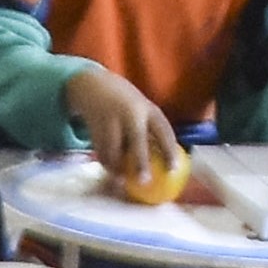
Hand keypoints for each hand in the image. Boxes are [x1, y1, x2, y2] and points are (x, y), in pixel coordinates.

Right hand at [61, 65, 182, 192]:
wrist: (94, 85)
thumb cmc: (125, 102)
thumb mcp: (141, 109)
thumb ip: (149, 129)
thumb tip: (163, 159)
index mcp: (148, 109)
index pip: (163, 131)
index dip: (169, 151)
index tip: (173, 170)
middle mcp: (131, 113)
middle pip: (138, 141)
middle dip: (141, 162)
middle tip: (144, 182)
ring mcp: (111, 119)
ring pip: (114, 149)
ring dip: (116, 167)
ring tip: (120, 182)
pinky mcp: (94, 126)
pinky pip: (100, 150)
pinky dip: (105, 162)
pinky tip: (109, 171)